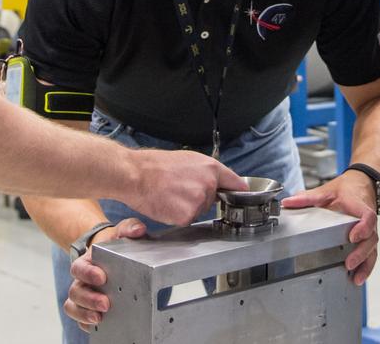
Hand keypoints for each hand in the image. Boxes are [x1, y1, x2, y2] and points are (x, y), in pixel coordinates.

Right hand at [64, 218, 145, 332]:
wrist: (114, 256)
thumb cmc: (116, 245)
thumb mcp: (123, 233)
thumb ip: (129, 228)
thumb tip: (139, 229)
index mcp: (87, 262)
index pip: (79, 268)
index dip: (87, 274)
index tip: (102, 277)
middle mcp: (82, 280)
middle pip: (75, 291)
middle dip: (89, 299)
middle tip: (106, 304)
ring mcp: (84, 295)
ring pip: (74, 306)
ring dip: (84, 313)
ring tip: (99, 318)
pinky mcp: (89, 309)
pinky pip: (80, 319)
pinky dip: (85, 324)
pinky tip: (98, 326)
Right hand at [124, 149, 245, 225]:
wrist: (135, 174)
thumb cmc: (156, 165)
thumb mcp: (187, 159)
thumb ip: (206, 171)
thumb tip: (218, 182)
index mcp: (210, 168)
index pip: (235, 183)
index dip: (239, 192)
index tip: (244, 199)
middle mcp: (209, 184)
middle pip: (212, 199)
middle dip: (200, 198)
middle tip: (179, 189)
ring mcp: (199, 201)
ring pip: (199, 210)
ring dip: (188, 207)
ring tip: (171, 194)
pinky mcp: (188, 216)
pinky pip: (187, 219)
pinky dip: (178, 216)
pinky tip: (167, 204)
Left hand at [282, 171, 378, 284]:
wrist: (363, 183)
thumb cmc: (347, 189)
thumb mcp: (327, 190)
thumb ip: (308, 197)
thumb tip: (288, 202)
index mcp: (359, 206)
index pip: (367, 216)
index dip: (363, 227)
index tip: (352, 236)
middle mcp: (368, 221)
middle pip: (371, 238)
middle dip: (361, 253)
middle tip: (349, 263)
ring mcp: (370, 231)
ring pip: (372, 249)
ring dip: (365, 264)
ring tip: (356, 278)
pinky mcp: (368, 238)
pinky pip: (371, 253)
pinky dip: (366, 266)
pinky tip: (358, 277)